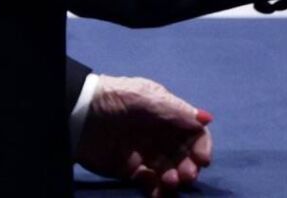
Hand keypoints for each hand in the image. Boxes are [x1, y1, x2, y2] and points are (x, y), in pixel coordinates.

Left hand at [75, 75, 213, 195]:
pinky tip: (159, 192)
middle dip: (189, 166)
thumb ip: (177, 111)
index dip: (201, 145)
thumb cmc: (117, 99)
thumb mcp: (148, 98)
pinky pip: (150, 183)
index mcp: (168, 114)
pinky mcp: (130, 170)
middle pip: (184, 154)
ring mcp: (146, 153)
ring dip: (175, 179)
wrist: (79, 114)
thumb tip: (207, 120)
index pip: (193, 132)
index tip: (202, 159)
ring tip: (170, 182)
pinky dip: (158, 190)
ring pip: (170, 170)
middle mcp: (160, 135)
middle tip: (186, 175)